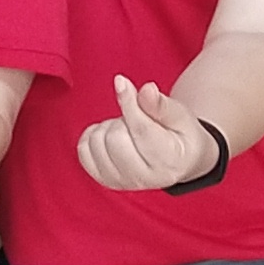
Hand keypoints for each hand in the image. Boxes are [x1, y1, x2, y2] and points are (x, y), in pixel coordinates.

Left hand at [79, 72, 222, 191]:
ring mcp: (121, 182)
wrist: (178, 161)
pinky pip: (83, 151)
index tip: (121, 82)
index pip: (141, 130)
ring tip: (128, 130)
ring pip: (97, 143)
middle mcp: (144, 178)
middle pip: (115, 138)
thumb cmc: (180, 136)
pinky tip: (111, 136)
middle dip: (123, 119)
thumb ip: (161, 105)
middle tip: (137, 120)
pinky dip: (93, 137)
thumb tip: (146, 89)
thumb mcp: (180, 116)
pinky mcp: (104, 180)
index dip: (129, 103)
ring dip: (109, 128)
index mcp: (169, 162)